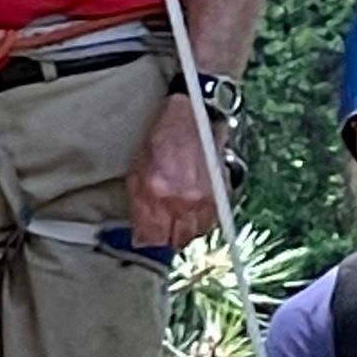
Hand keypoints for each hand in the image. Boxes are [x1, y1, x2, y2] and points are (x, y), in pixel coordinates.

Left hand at [128, 95, 220, 248]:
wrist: (192, 115)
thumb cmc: (161, 139)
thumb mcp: (138, 169)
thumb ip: (139, 203)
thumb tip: (141, 231)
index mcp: (155, 194)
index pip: (151, 237)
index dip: (148, 240)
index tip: (145, 238)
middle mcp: (180, 201)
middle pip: (175, 241)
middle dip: (168, 238)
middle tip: (163, 230)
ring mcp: (202, 200)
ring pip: (195, 233)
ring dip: (186, 230)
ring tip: (179, 219)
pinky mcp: (219, 194)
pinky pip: (211, 221)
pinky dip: (203, 220)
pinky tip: (194, 210)